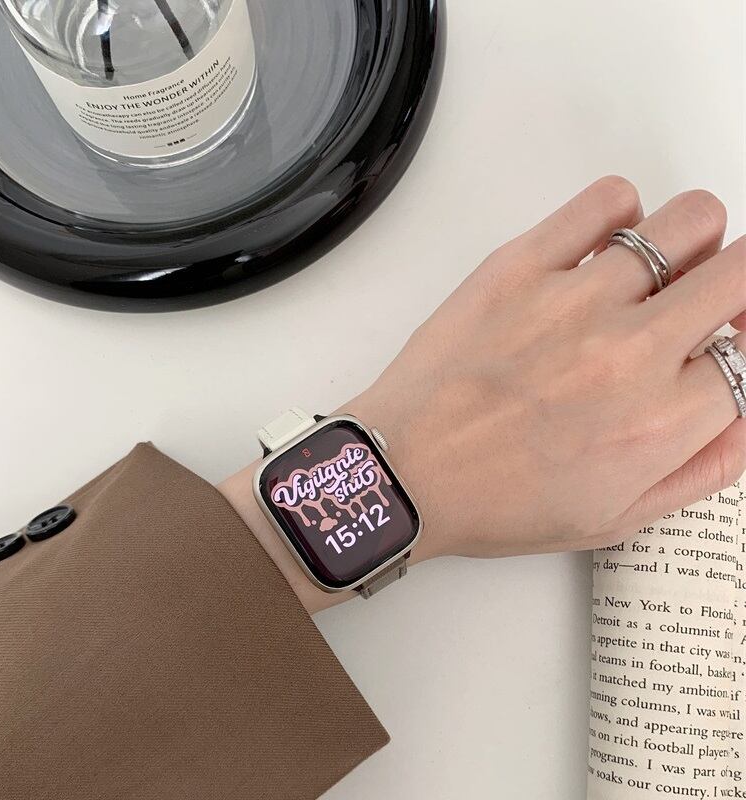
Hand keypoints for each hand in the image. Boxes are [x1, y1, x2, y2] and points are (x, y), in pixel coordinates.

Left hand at [220, 176, 744, 612]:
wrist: (405, 470)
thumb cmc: (493, 500)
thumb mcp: (614, 518)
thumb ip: (702, 467)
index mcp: (660, 423)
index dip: (741, 346)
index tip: (722, 347)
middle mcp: (631, 352)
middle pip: (743, 273)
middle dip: (735, 289)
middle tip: (706, 305)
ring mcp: (574, 299)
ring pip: (690, 221)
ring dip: (691, 244)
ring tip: (655, 276)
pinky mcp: (519, 266)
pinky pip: (606, 199)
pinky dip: (622, 211)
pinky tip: (604, 249)